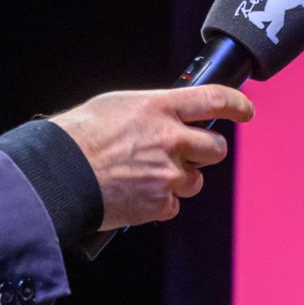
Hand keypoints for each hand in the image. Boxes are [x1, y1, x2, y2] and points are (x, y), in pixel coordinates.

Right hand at [49, 85, 254, 229]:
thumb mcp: (117, 106)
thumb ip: (152, 111)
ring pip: (196, 180)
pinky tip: (136, 193)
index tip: (245, 111)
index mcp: (159, 107)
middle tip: (186, 153)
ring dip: (180, 179)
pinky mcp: (160, 203)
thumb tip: (169, 117)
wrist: (58, 176)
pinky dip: (160, 201)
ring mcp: (168, 174)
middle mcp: (170, 139)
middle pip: (216, 148)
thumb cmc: (79, 136)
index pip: (214, 100)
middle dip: (206, 151)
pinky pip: (174, 204)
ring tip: (146, 175)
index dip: (237, 105)